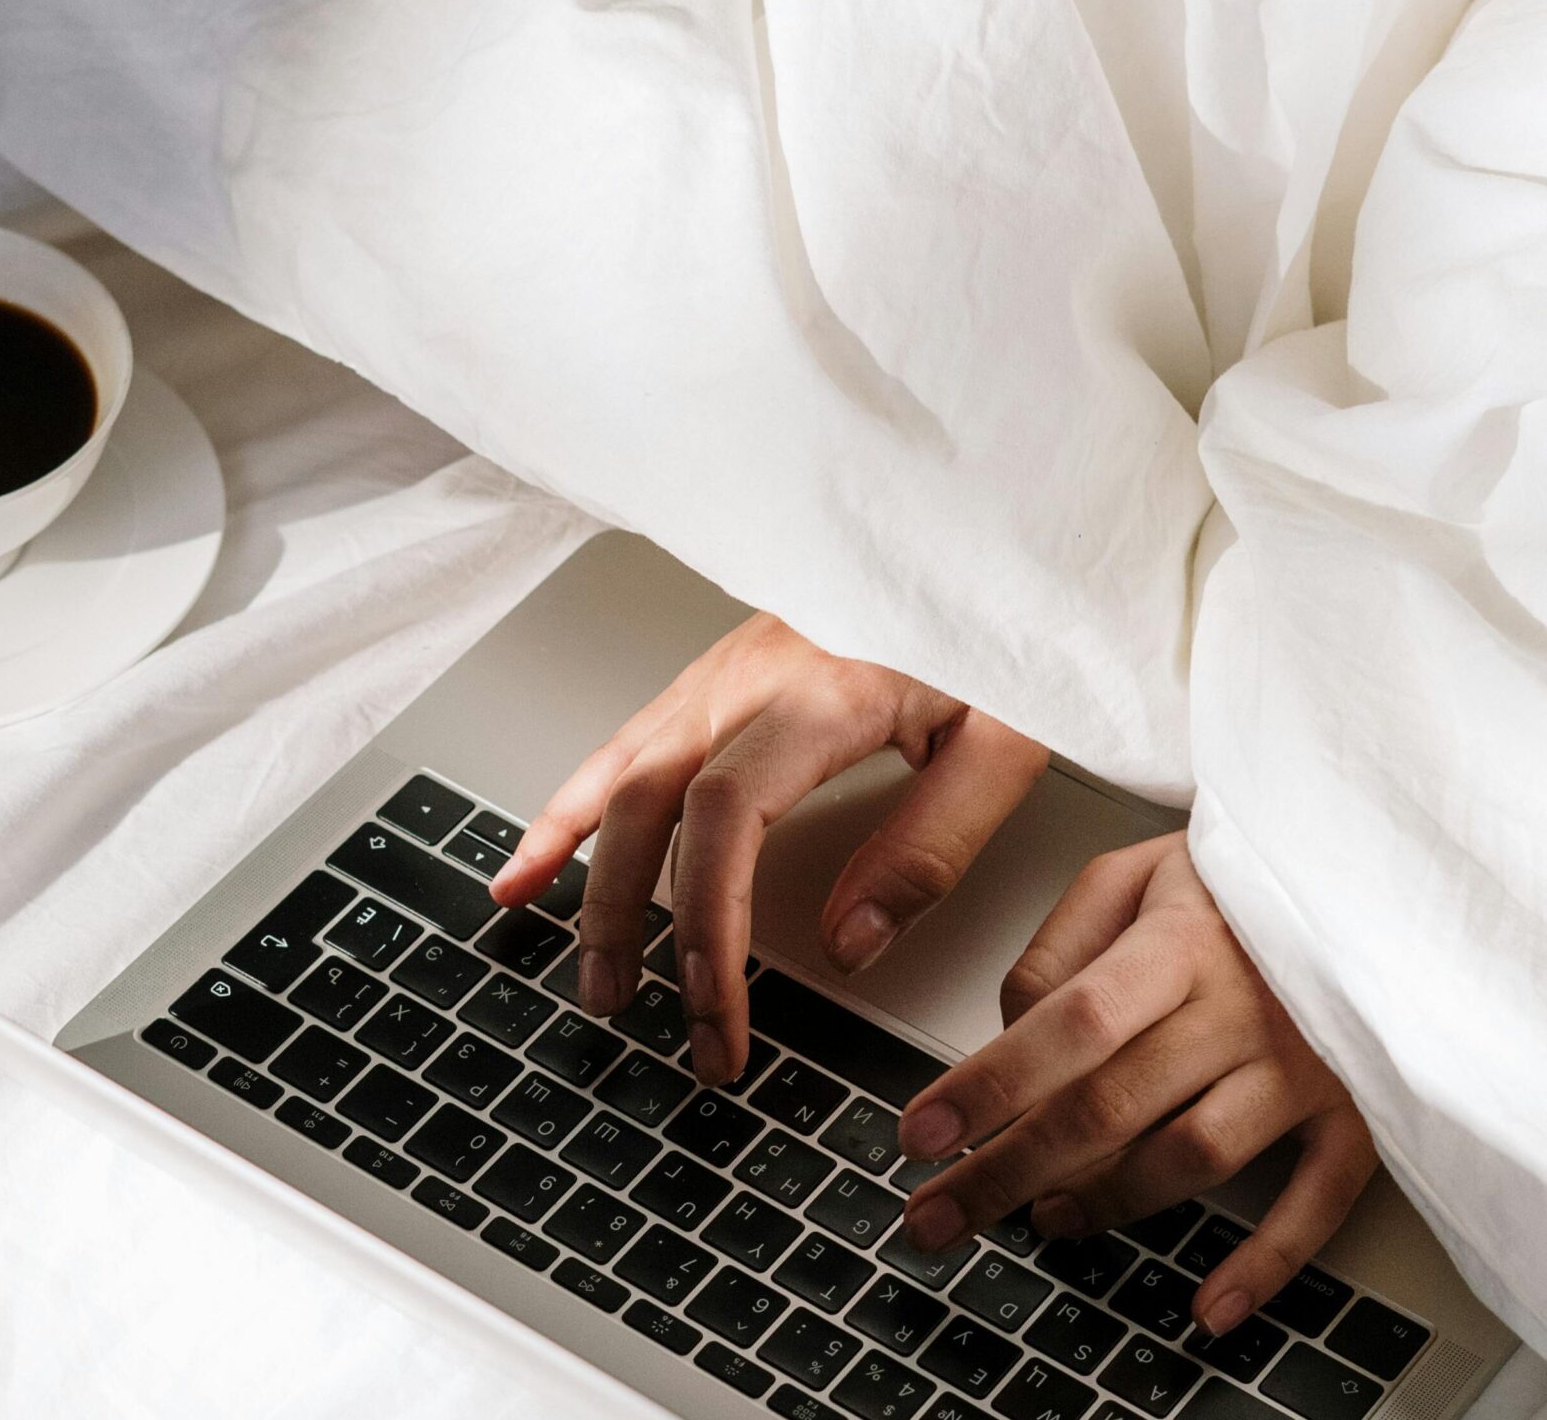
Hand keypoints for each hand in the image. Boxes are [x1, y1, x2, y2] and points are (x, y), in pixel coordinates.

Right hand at [490, 614, 1046, 1085]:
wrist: (976, 534)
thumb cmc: (998, 622)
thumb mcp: (1006, 739)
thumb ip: (931, 845)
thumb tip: (852, 944)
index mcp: (822, 691)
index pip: (726, 818)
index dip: (706, 922)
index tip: (714, 1005)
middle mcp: (753, 675)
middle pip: (648, 801)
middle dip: (626, 917)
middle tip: (639, 1012)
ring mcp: (726, 668)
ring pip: (620, 772)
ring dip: (588, 873)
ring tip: (583, 963)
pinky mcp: (722, 672)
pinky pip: (627, 743)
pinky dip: (573, 805)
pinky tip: (540, 856)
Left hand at [895, 832, 1375, 1337]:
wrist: (1367, 878)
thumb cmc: (1232, 883)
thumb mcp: (1131, 874)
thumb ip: (1058, 950)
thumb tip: (1008, 1036)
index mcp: (1179, 940)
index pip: (1071, 1021)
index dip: (991, 1085)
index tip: (921, 1133)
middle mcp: (1243, 1006)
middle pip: (1112, 1106)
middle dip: (1009, 1171)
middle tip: (938, 1216)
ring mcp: (1305, 1064)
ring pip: (1192, 1158)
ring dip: (1107, 1205)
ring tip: (1045, 1220)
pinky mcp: (1356, 1109)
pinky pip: (1316, 1201)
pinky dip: (1265, 1264)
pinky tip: (1208, 1308)